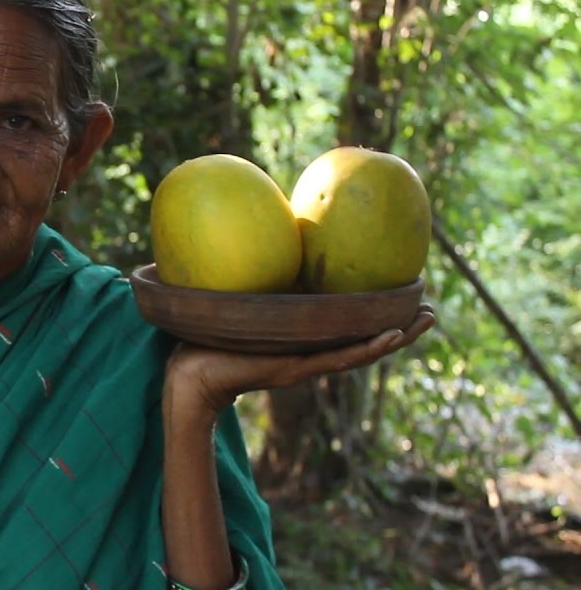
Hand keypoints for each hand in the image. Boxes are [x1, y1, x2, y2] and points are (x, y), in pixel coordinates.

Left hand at [164, 303, 436, 417]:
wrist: (187, 374)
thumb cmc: (207, 339)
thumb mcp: (242, 307)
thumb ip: (258, 286)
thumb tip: (263, 243)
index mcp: (302, 339)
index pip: (349, 327)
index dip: (378, 314)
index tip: (405, 295)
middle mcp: (309, 352)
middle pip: (365, 340)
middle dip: (400, 327)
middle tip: (431, 310)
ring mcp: (305, 363)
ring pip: (361, 351)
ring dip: (395, 338)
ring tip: (423, 322)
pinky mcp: (293, 370)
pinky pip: (336, 359)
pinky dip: (365, 348)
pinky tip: (391, 336)